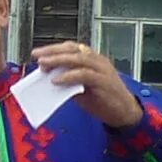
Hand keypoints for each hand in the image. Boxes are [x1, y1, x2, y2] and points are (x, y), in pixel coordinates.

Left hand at [29, 40, 144, 129]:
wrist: (124, 113)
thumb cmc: (103, 99)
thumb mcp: (81, 89)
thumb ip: (68, 81)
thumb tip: (48, 78)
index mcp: (92, 59)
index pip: (71, 48)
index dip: (54, 49)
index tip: (38, 53)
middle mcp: (97, 60)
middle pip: (73, 50)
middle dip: (53, 52)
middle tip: (37, 56)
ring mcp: (102, 69)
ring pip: (78, 59)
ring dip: (58, 60)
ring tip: (44, 65)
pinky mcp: (103, 80)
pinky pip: (84, 74)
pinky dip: (69, 76)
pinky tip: (56, 80)